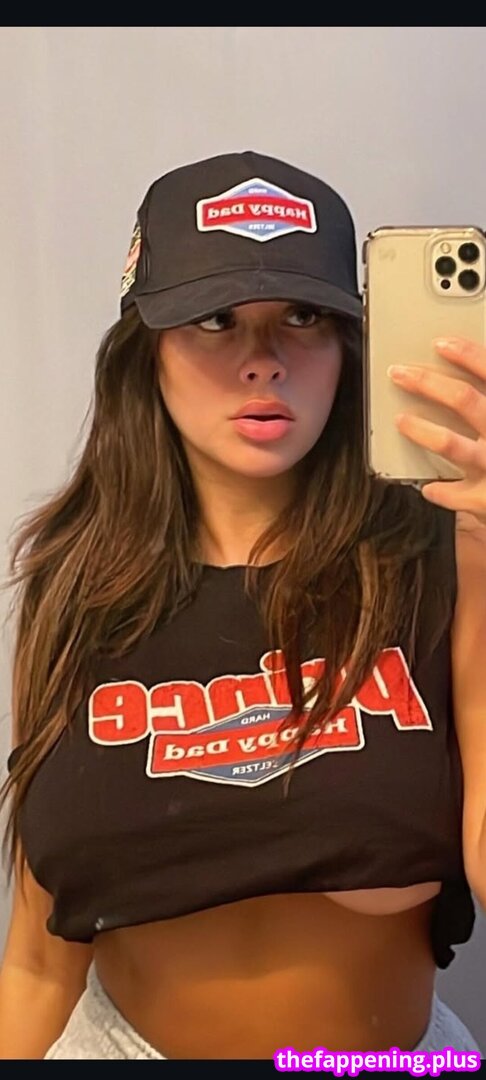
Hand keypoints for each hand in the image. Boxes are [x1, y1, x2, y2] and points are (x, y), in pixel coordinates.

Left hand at [388, 337, 485, 527]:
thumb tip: (482, 368)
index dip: (467, 354)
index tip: (441, 343)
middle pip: (464, 400)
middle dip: (428, 383)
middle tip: (400, 373)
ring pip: (451, 444)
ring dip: (422, 430)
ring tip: (402, 420)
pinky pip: (456, 496)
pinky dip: (439, 491)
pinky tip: (428, 487)